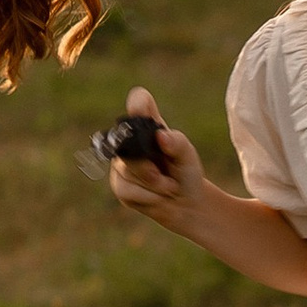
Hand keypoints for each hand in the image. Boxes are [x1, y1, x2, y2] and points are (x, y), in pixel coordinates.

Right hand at [104, 88, 207, 228]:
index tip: (139, 109)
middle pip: (128, 144)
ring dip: (153, 185)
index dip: (137, 104)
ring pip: (128, 171)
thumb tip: (161, 136)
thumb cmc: (186, 173)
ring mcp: (122, 162)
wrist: (185, 204)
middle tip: (167, 176)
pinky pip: (126, 189)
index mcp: (150, 126)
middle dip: (148, 166)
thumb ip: (177, 144)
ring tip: (166, 186)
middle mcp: (131, 140)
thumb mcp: (188, 156)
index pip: (139, 103)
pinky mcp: (118, 185)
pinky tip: (155, 196)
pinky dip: (146, 197)